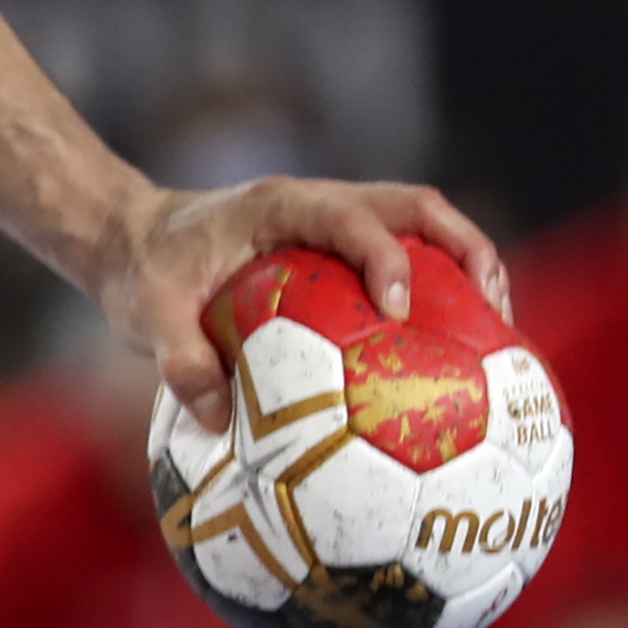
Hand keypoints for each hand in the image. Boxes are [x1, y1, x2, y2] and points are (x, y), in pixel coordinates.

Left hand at [95, 176, 507, 432]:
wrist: (129, 239)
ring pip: (422, 228)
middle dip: (467, 251)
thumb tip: (222, 424)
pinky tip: (453, 360)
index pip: (350, 217)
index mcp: (278, 206)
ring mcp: (332, 223)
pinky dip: (438, 296)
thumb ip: (179, 362)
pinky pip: (403, 259)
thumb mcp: (146, 313)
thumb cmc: (142, 270)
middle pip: (417, 207)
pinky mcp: (336, 249)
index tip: (399, 313)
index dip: (385, 258)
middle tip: (495, 316)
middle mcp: (316, 204)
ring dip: (467, 270)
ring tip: (498, 339)